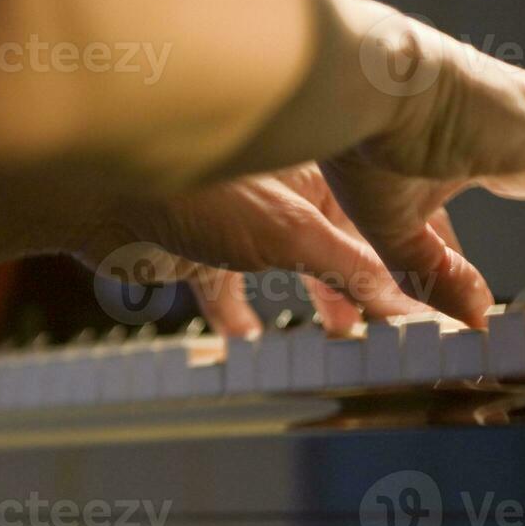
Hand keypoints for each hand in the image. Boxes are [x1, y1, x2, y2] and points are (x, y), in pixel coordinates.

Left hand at [75, 163, 447, 336]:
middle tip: (389, 332)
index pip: (379, 226)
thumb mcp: (290, 236)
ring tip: (337, 342)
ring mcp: (239, 231)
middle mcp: (282, 204)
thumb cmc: (193, 195)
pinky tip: (248, 343)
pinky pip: (228, 295)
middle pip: (340, 254)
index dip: (410, 264)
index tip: (432, 305)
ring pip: (291, 276)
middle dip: (366, 292)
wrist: (92, 196)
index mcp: (314, 182)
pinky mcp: (196, 257)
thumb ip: (350, 270)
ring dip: (315, 307)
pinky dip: (241, 321)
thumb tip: (404, 303)